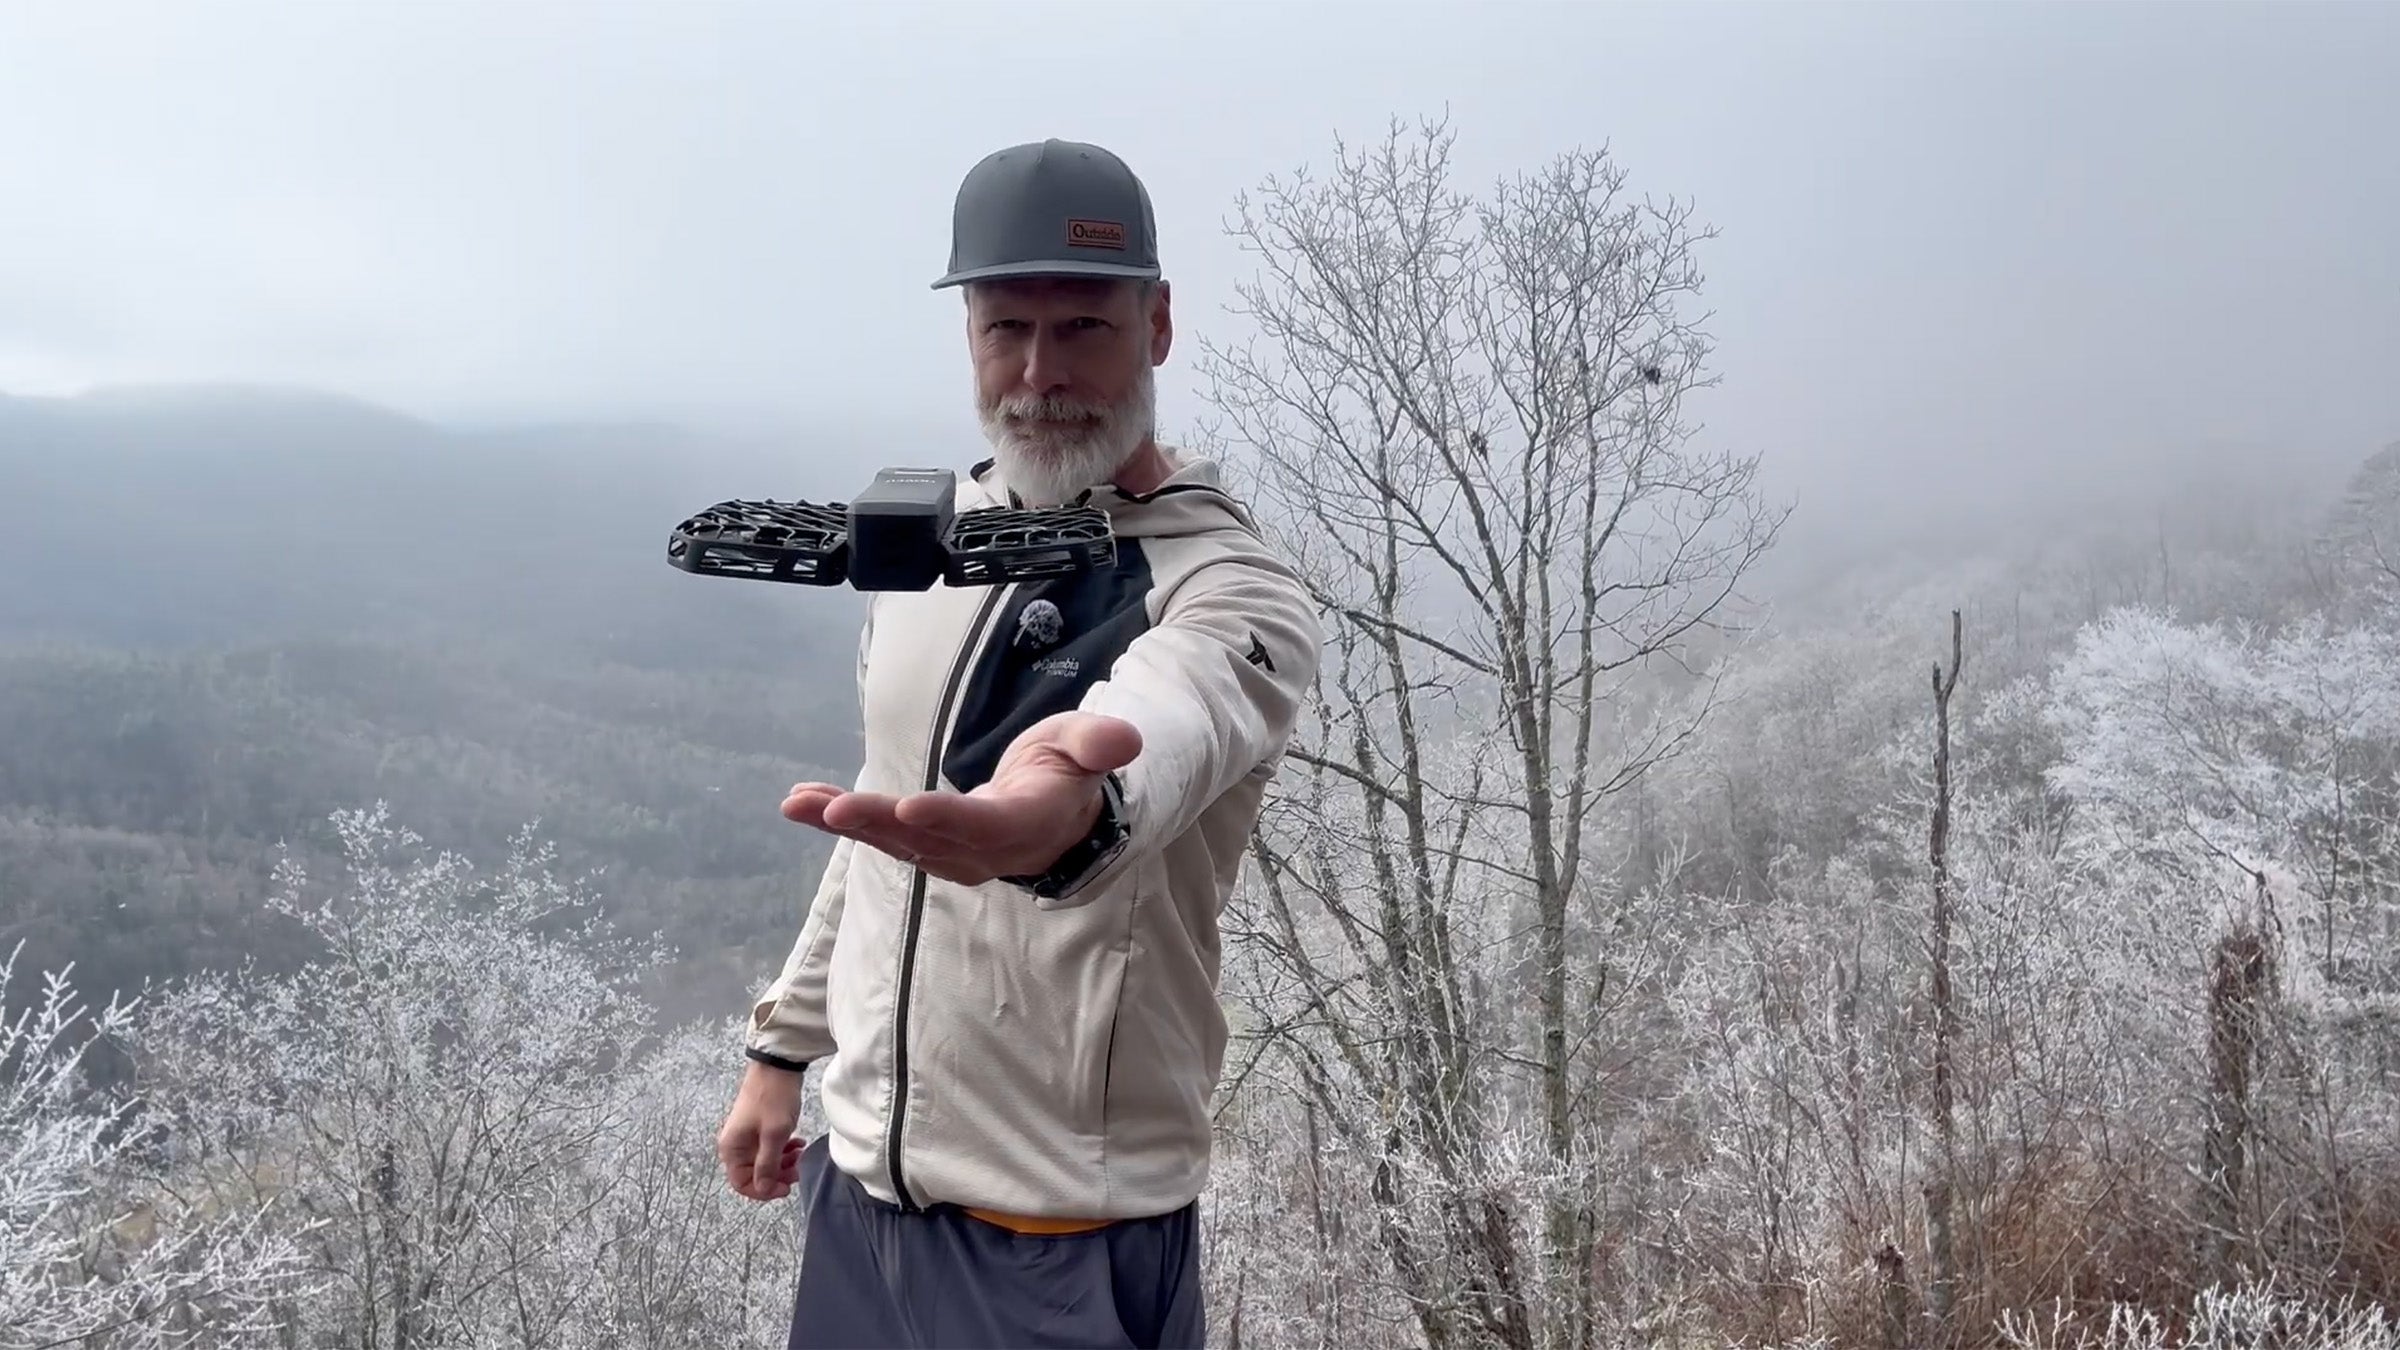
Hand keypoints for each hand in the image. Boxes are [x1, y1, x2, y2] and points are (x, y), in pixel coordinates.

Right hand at [717, 1060, 804, 1201]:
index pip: (741, 1183)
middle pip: (754, 1174)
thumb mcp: (774, 1135)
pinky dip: (784, 1149)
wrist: (778, 1065)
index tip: (785, 1188)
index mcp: (732, 1148)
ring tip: (801, 1154)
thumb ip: (767, 1165)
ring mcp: (747, 1135)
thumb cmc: (774, 1098)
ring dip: (783, 1163)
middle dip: (777, 1176)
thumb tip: (763, 1188)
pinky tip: (799, 1143)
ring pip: (765, 1161)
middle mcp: (735, 1144)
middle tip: (798, 1170)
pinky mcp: (759, 1127)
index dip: (764, 1191)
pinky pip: (770, 1148)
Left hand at [782, 711, 1139, 885]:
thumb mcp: (1088, 745)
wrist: (1058, 815)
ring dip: (846, 825)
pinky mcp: (924, 846)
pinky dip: (838, 820)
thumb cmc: (1069, 769)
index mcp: (1027, 822)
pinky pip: (879, 834)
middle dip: (879, 824)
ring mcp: (951, 854)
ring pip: (895, 842)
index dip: (950, 818)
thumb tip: (1124, 739)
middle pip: (929, 839)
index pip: (988, 824)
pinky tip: (799, 801)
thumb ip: (1099, 744)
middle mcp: (984, 848)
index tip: (909, 807)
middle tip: (833, 809)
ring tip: (799, 804)